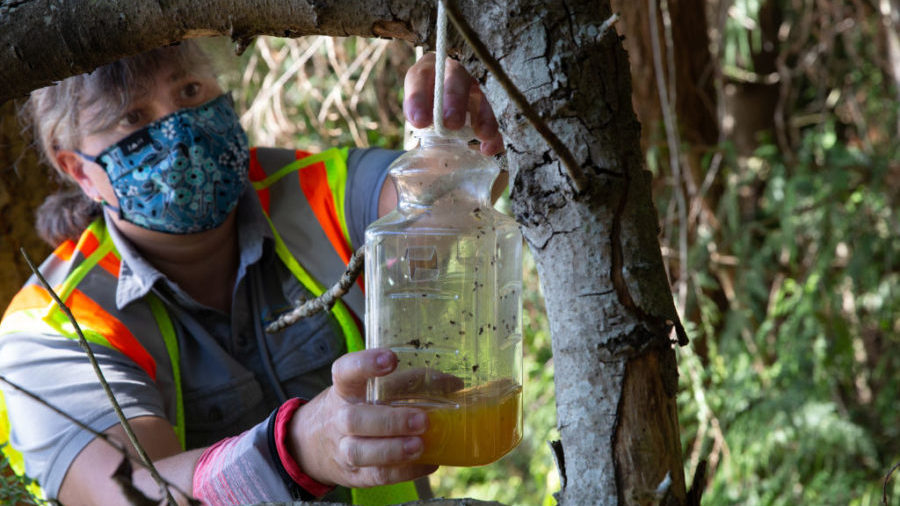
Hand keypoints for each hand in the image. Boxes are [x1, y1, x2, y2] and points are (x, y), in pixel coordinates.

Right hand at [289, 349, 437, 487]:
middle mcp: (339, 418)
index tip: (390, 359)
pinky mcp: (355, 474)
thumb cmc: (357, 407)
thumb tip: (454, 384)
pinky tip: (425, 462)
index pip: (345, 371)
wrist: (314, 444)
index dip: (365, 364)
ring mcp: (343, 448)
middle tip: (422, 419)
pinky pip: (376, 475)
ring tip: (420, 446)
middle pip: (354, 419)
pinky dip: (402, 471)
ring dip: (393, 450)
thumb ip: (406, 383)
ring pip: (361, 451)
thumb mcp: (369, 390)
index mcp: (344, 389)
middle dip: (389, 420)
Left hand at [404, 52, 503, 155]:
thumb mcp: (413, 108)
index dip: (419, 98)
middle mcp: (452, 74)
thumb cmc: (421, 105)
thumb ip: (415, 113)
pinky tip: (489, 148)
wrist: (434, 105)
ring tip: (483, 135)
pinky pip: (491, 120)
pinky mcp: (483, 108)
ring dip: (482, 117)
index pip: (420, 78)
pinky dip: (493, 134)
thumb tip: (420, 121)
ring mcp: (471, 89)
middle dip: (455, 101)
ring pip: (479, 97)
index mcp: (427, 71)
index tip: (419, 121)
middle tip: (452, 123)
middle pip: (456, 79)